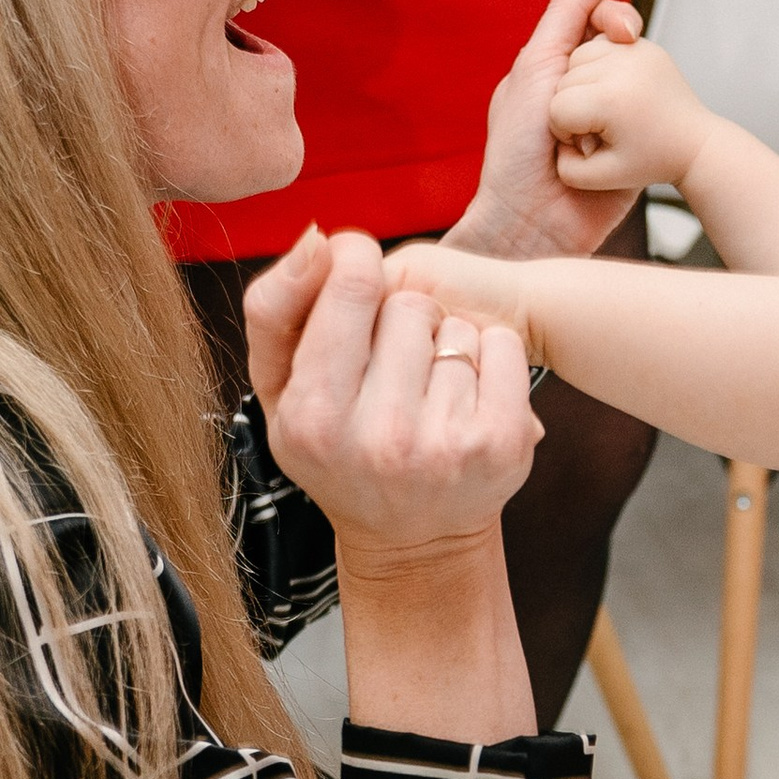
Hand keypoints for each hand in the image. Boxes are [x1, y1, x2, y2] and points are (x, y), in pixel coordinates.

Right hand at [259, 232, 538, 557]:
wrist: (412, 540)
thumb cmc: (336, 450)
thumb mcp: (278, 390)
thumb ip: (276, 307)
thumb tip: (317, 238)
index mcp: (314, 418)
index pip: (352, 285)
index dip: (356, 262)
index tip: (357, 277)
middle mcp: (381, 438)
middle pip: (407, 304)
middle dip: (399, 319)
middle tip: (388, 370)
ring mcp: (446, 445)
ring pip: (454, 327)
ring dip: (442, 344)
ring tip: (424, 392)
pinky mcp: (502, 445)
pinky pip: (501, 345)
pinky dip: (490, 356)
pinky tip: (465, 396)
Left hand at [452, 0, 645, 260]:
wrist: (529, 224)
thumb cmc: (517, 151)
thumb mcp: (538, 66)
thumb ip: (569, 10)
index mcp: (558, 66)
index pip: (602, 21)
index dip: (616, 20)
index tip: (622, 30)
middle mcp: (584, 92)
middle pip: (625, 51)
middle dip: (621, 63)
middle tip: (617, 76)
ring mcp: (607, 124)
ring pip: (638, 87)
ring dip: (623, 104)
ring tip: (599, 127)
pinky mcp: (627, 156)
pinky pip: (645, 130)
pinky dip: (635, 134)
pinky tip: (621, 148)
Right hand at [549, 32, 712, 197]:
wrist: (693, 144)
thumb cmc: (651, 161)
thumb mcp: (600, 179)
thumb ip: (565, 166)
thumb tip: (554, 138)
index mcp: (611, 101)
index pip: (557, 110)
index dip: (566, 133)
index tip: (591, 144)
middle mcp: (622, 68)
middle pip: (564, 79)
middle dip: (573, 106)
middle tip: (600, 128)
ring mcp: (634, 51)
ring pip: (576, 57)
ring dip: (581, 82)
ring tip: (604, 107)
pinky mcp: (641, 45)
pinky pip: (598, 46)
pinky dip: (596, 66)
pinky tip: (611, 89)